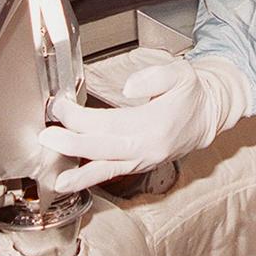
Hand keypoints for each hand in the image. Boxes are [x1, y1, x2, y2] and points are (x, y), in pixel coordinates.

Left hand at [37, 54, 248, 193]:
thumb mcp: (180, 74)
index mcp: (154, 126)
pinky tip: (74, 180)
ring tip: (59, 181)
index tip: (60, 107)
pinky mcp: (140, 164)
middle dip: (71, 144)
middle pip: (103, 149)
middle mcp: (147, 149)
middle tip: (47, 137)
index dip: (80, 117)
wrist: (208, 116)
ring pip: (108, 169)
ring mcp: (143, 161)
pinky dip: (93, 177)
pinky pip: (114, 173)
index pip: (108, 123)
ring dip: (81, 174)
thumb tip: (128, 88)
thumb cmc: (192, 94)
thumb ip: (155, 77)